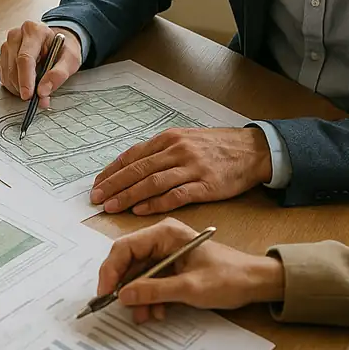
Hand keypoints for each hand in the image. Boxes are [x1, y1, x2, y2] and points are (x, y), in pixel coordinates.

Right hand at [0, 21, 82, 107]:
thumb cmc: (62, 50)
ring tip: (33, 90)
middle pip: (13, 65)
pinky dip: (13, 86)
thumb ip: (59, 74)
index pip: (25, 57)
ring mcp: (7, 45)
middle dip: (22, 86)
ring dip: (18, 87)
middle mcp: (17, 35)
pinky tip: (25, 84)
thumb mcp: (70, 60)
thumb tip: (43, 91)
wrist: (55, 44)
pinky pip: (3, 76)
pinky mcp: (3, 56)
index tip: (28, 95)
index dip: (26, 79)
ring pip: (6, 72)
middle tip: (34, 99)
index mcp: (35, 31)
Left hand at [90, 127, 272, 214]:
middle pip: (138, 169)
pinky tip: (141, 210)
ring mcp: (191, 167)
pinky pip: (176, 195)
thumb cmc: (215, 146)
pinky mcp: (206, 185)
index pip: (133, 156)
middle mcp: (177, 150)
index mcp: (168, 139)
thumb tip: (130, 166)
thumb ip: (159, 152)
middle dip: (114, 185)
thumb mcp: (184, 140)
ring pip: (152, 183)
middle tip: (96, 198)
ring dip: (129, 196)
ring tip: (112, 207)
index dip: (112, 171)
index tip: (97, 184)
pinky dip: (156, 203)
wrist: (253, 149)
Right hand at [97, 218, 283, 323]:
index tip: (106, 293)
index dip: (111, 270)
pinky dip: (150, 298)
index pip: (124, 247)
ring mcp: (166, 254)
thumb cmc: (229, 278)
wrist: (256, 283)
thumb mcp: (189, 288)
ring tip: (144, 315)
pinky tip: (157, 312)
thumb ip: (154, 291)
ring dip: (138, 297)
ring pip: (138, 275)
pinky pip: (151, 282)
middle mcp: (161, 240)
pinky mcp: (171, 267)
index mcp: (164, 233)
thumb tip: (123, 295)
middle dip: (125, 287)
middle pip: (129, 262)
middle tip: (122, 307)